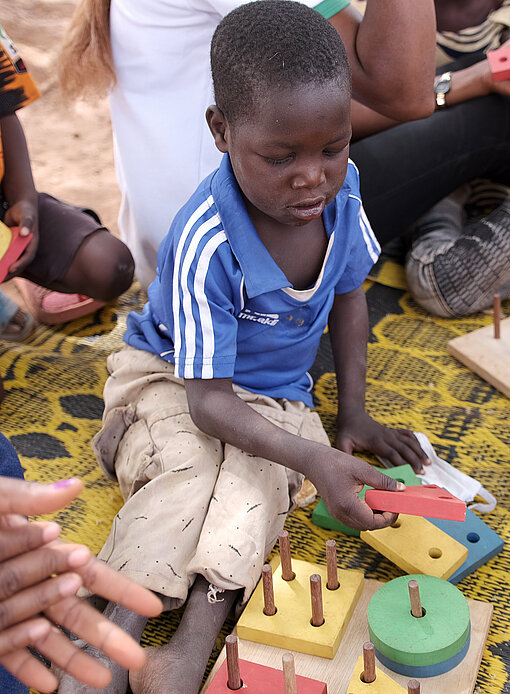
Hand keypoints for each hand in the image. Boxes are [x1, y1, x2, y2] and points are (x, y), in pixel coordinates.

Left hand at [0, 476, 162, 692]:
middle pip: (76, 613)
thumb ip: (32, 500)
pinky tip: (47, 686)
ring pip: (47, 639)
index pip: (90, 573)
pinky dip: (28, 667)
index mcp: (40, 550)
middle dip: (108, 636)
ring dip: (74, 661)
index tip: (151, 607)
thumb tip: (75, 486)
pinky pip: (7, 650)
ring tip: (103, 681)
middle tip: (137, 658)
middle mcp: (30, 580)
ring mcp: (8, 604)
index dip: (122, 591)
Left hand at [3, 199, 38, 277]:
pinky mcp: (11, 248)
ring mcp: (18, 250)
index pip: (27, 257)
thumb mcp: (26, 216)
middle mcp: (25, 250)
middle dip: (9, 273)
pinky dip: (0, 263)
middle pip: (18, 264)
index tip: (11, 269)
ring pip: (11, 263)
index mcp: (32, 245)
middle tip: (0, 279)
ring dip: (3, 271)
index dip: (20, 265)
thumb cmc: (25, 212)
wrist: (20, 208)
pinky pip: (5, 258)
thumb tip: (25, 233)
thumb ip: (26, 224)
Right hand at [311, 446, 404, 530]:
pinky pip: (355, 520)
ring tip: (381, 502)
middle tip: (392, 504)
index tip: (396, 507)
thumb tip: (400, 489)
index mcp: (347, 505)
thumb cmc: (334, 462)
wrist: (314, 461)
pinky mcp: (336, 512)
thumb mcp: (363, 469)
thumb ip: (383, 481)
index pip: (373, 522)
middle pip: (368, 526)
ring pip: (362, 525)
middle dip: (383, 518)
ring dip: (374, 518)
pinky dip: (365, 515)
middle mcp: (340, 514)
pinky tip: (370, 501)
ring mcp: (337, 515)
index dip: (388, 518)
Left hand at [336, 410, 428, 472]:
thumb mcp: (342, 443)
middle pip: (404, 449)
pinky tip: (421, 448)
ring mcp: (390, 433)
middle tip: (423, 472)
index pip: (392, 453)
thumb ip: (346, 454)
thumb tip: (349, 468)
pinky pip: (407, 434)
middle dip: (415, 460)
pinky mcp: (391, 431)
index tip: (411, 472)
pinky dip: (416, 441)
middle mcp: (386, 436)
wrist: (352, 414)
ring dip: (419, 451)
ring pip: (409, 441)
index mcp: (376, 442)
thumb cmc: (347, 430)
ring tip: (428, 462)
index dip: (402, 463)